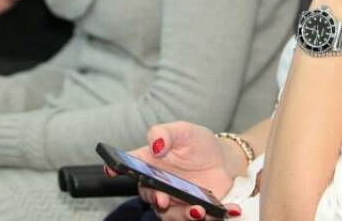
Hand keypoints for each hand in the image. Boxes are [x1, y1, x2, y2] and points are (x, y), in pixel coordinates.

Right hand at [105, 122, 243, 220]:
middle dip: (155, 199)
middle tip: (164, 199)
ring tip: (200, 209)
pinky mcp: (192, 211)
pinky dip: (215, 216)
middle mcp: (158, 185)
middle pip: (148, 195)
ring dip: (184, 215)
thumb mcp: (184, 131)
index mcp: (149, 162)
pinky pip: (199, 219)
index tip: (110, 170)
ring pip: (171, 215)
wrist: (224, 161)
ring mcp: (174, 201)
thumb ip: (166, 133)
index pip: (127, 165)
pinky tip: (231, 209)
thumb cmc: (198, 144)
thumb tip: (156, 145)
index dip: (114, 167)